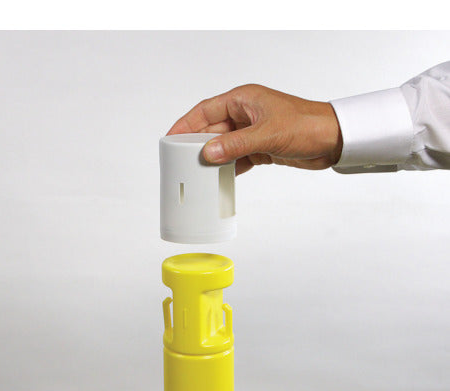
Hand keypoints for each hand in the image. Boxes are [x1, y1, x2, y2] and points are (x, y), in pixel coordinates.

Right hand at [167, 84, 342, 174]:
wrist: (334, 140)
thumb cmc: (307, 125)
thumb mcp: (267, 135)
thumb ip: (235, 145)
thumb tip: (207, 153)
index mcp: (243, 100)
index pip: (206, 110)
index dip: (186, 124)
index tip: (170, 137)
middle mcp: (245, 114)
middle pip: (212, 130)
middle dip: (198, 145)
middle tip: (181, 161)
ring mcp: (252, 132)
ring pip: (224, 146)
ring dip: (213, 159)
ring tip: (197, 173)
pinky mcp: (261, 148)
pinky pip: (238, 158)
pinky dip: (229, 168)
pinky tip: (220, 178)